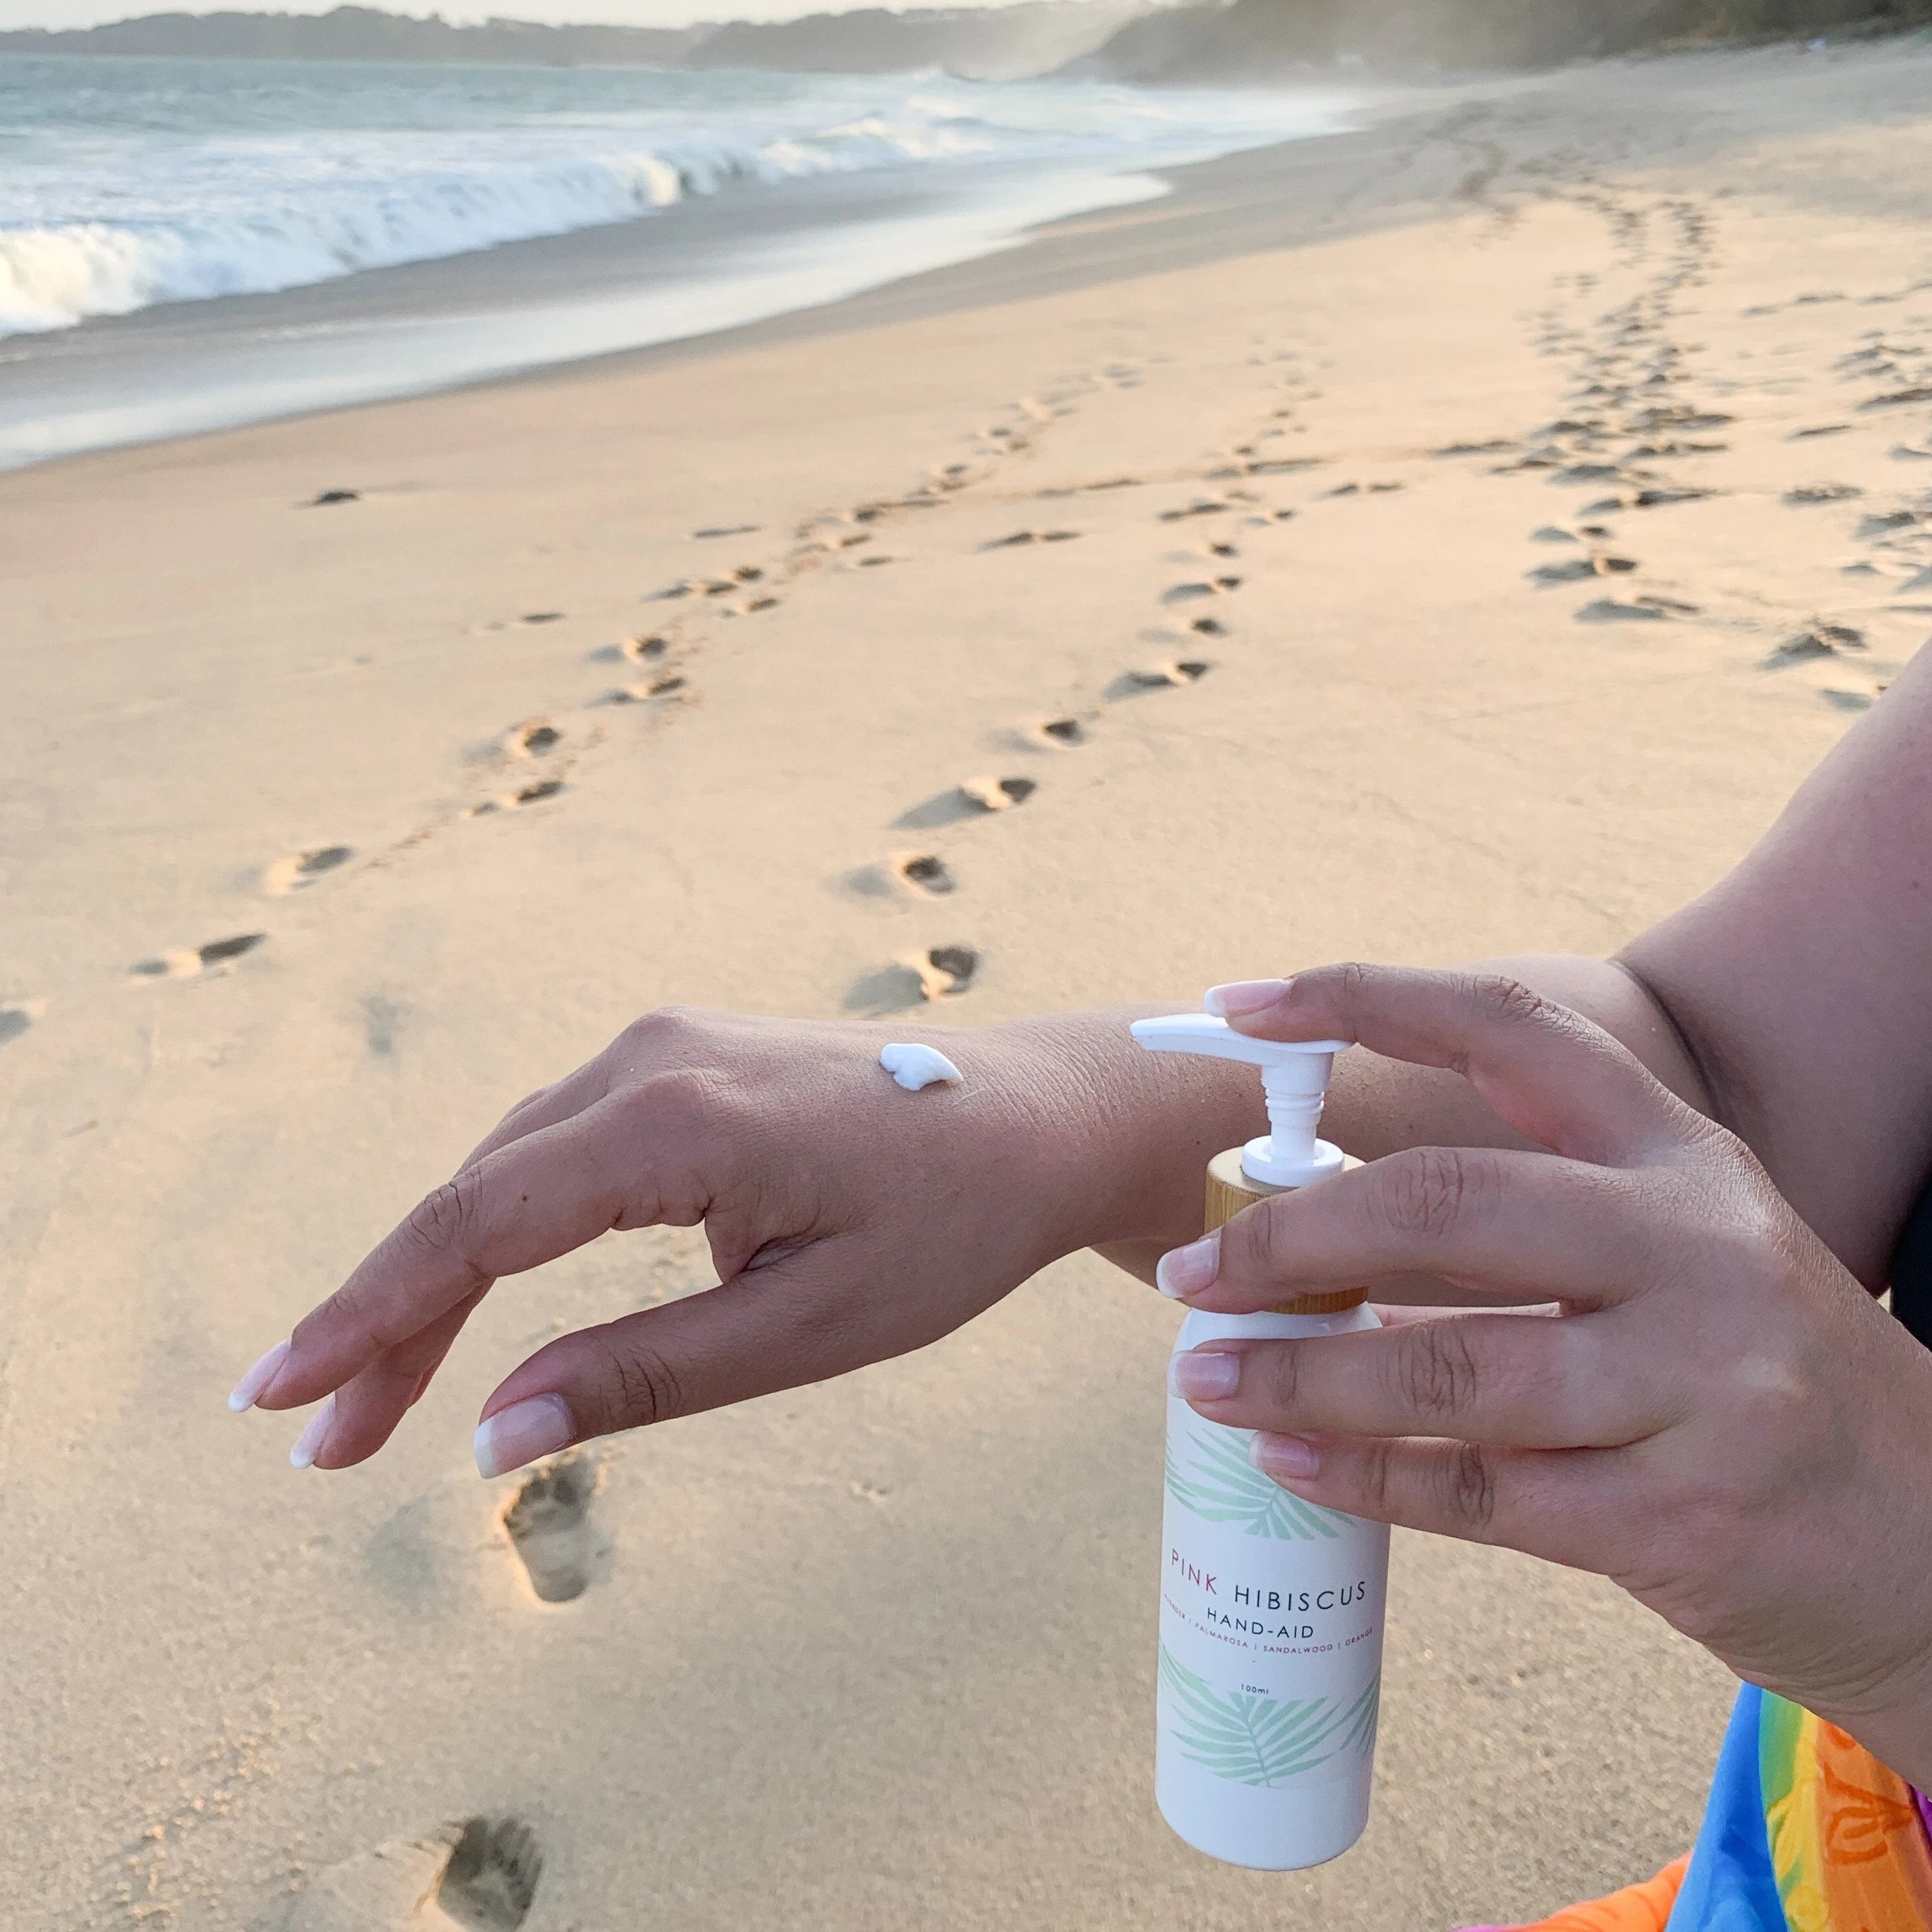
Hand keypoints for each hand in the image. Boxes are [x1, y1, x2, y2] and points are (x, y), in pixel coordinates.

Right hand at [230, 1007, 1221, 1475]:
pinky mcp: (683, 1056)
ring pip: (508, 1168)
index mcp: (679, 1123)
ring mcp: (665, 1044)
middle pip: (476, 1196)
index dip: (370, 1314)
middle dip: (392, 1317)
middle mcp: (651, 1058)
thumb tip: (490, 1438)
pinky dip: (506, 1224)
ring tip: (381, 1392)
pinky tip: (478, 1299)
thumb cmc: (954, 1226)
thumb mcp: (808, 1328)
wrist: (1043, 1115)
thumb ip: (646, 1377)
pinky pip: (560, 1144)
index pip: (477, 1225)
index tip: (281, 1398)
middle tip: (322, 1440)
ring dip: (441, 1274)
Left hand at [1160, 965, 1931, 1783]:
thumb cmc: (1756, 1378)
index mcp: (1684, 1158)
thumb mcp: (1682, 1252)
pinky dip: (1365, 1480)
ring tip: (1205, 1375)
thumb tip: (1320, 1213)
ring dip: (1298, 1376)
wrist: (1931, 1547)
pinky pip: (1482, 1495)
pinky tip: (1289, 1466)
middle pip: (1449, 1203)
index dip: (1368, 999)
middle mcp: (1700, 1248)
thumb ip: (1537, 1213)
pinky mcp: (1686, 1519)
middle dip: (1290, 1234)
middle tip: (1191, 1270)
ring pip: (1448, 1367)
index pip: (1515, 1032)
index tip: (1240, 1003)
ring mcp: (1704, 1386)